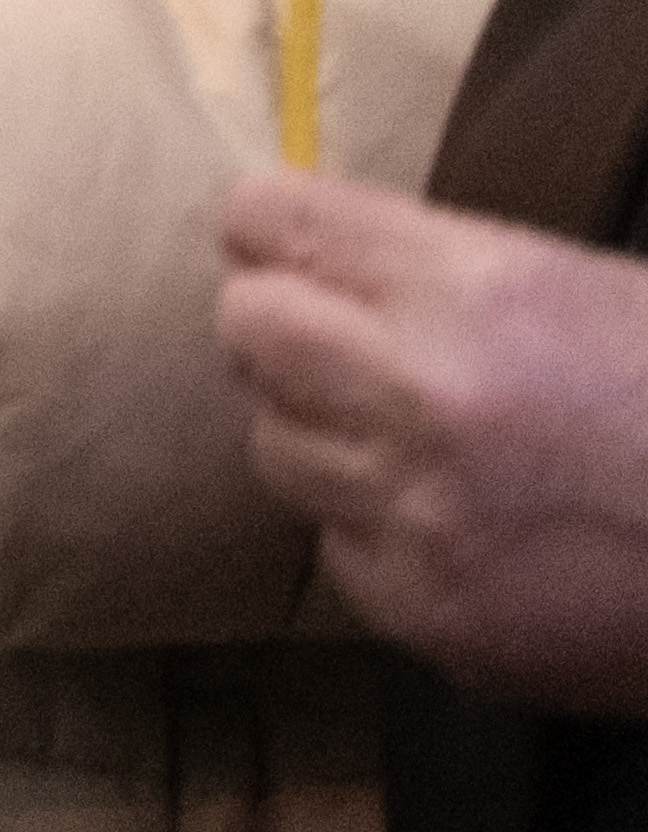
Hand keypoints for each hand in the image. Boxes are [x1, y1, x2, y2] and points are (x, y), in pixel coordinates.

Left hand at [221, 165, 647, 712]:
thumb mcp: (588, 293)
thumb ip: (439, 271)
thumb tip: (318, 258)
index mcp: (471, 288)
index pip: (266, 219)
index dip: (279, 234)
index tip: (297, 252)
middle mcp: (425, 394)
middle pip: (245, 328)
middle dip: (286, 333)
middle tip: (351, 352)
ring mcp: (420, 513)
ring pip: (276, 446)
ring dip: (330, 441)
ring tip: (432, 450)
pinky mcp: (431, 613)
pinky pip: (338, 551)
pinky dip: (385, 539)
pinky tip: (475, 533)